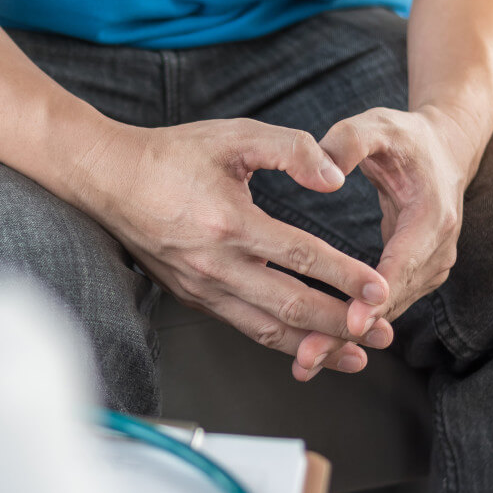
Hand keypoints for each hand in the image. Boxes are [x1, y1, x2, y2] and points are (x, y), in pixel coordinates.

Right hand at [75, 118, 395, 375]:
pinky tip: (306, 346)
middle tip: (383, 334)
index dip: (346, 276)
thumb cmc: (172, 154)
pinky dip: (280, 342)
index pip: (303, 257)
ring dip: (316, 346)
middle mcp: (216, 265)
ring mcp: (203, 287)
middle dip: (343, 324)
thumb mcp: (234, 135)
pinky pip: (244, 327)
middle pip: (292, 306)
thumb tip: (335, 179)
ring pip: (268, 329)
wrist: (108, 179)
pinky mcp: (193, 297)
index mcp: (230, 222)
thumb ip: (290, 149)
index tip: (381, 288)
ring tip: (356, 357)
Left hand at [294, 106, 484, 376]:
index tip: (349, 322)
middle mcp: (437, 250)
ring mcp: (430, 267)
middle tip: (308, 357)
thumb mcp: (375, 126)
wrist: (440, 148)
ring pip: (387, 312)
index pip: (402, 264)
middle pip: (392, 301)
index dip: (374, 296)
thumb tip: (324, 169)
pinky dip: (352, 327)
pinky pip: (382, 307)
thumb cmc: (402, 137)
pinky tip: (317, 348)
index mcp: (432, 216)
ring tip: (305, 361)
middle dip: (350, 331)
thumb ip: (348, 141)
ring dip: (347, 338)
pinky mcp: (415, 275)